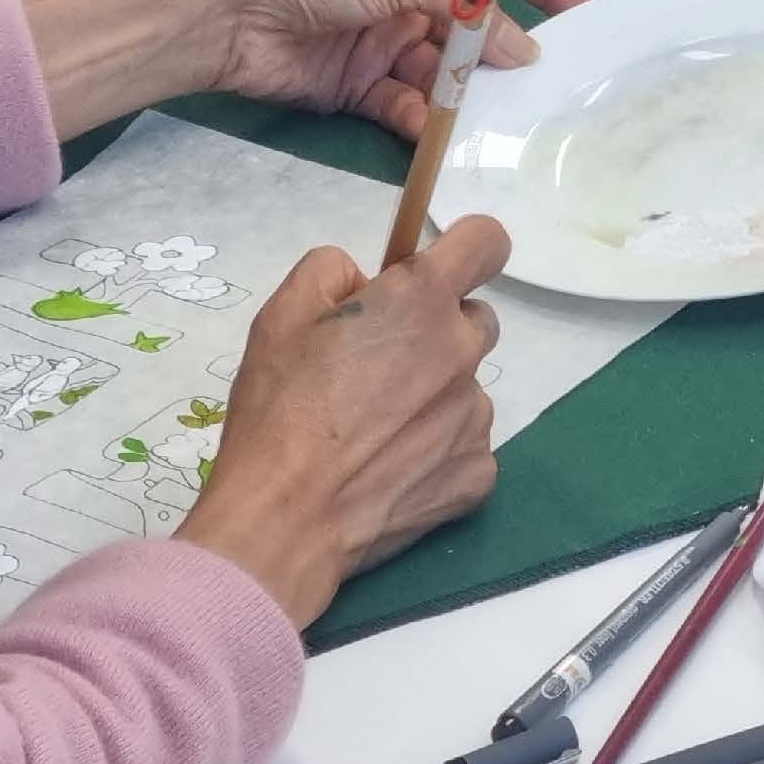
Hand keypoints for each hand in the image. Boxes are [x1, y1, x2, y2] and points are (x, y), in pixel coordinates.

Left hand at [60, 0, 584, 136]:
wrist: (226, 16)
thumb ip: (458, 7)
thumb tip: (522, 46)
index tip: (585, 14)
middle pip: (475, 24)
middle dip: (505, 52)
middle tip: (542, 87)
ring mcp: (384, 42)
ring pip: (444, 72)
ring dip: (464, 94)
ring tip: (492, 120)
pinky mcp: (358, 87)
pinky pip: (405, 106)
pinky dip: (422, 120)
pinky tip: (434, 133)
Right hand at [181, 226, 510, 618]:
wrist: (284, 520)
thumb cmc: (278, 410)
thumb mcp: (281, 315)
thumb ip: (330, 272)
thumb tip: (363, 281)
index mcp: (421, 300)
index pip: (486, 242)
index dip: (466, 249)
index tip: (435, 271)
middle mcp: (462, 351)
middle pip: (472, 321)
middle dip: (434, 332)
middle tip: (378, 369)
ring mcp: (476, 417)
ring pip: (465, 388)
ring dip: (434, 396)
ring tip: (374, 433)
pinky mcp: (477, 474)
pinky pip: (465, 447)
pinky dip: (437, 453)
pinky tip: (389, 472)